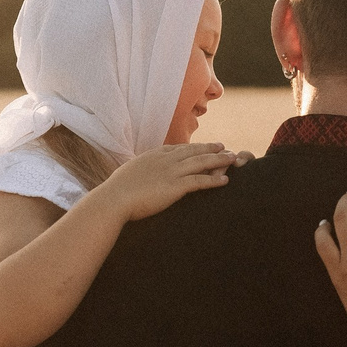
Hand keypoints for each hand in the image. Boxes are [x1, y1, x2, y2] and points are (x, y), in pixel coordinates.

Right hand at [96, 143, 237, 221]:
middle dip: (211, 148)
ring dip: (219, 160)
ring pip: (201, 162)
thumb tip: (134, 178)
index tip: (203, 146)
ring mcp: (171, 172)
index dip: (193, 147)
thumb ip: (137, 173)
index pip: (177, 148)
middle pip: (194, 150)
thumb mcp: (127, 175)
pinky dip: (214, 180)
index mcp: (153, 156)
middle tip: (224, 147)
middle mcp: (165, 160)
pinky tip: (225, 181)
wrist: (113, 200)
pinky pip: (200, 181)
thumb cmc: (115, 192)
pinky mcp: (176, 186)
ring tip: (233, 159)